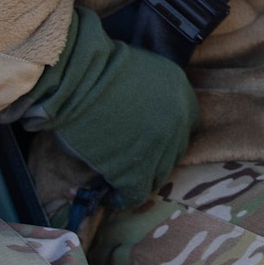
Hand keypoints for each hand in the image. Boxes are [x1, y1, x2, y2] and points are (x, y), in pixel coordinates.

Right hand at [28, 7, 195, 207]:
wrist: (78, 75)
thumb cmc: (98, 66)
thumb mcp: (142, 70)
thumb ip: (153, 96)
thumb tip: (145, 119)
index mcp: (182, 94)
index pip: (185, 124)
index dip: (168, 133)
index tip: (150, 138)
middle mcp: (179, 122)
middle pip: (175, 151)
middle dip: (156, 156)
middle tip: (133, 159)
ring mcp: (161, 148)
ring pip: (158, 174)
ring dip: (142, 178)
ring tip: (120, 179)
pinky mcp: (137, 171)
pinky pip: (136, 194)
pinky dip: (124, 198)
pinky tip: (111, 196)